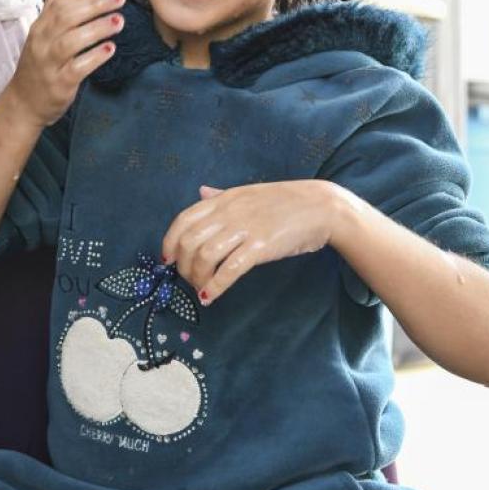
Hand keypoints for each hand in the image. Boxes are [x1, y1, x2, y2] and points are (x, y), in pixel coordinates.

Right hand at [0, 0, 123, 126]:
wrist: (24, 103)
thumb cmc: (38, 65)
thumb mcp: (42, 32)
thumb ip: (55, 3)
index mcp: (40, 27)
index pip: (60, 2)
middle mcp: (42, 42)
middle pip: (67, 17)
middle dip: (94, 5)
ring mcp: (49, 63)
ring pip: (72, 41)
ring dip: (97, 29)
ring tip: (118, 21)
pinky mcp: (59, 83)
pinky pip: (77, 68)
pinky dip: (94, 57)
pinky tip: (110, 49)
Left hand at [161, 181, 342, 303]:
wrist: (321, 207)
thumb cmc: (285, 201)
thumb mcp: (248, 192)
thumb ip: (221, 195)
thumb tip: (201, 192)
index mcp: (224, 199)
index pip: (183, 220)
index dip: (169, 242)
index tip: (167, 260)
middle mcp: (229, 212)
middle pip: (189, 241)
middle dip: (182, 266)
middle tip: (187, 279)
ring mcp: (245, 229)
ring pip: (205, 256)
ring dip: (196, 278)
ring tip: (200, 289)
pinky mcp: (261, 246)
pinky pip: (230, 269)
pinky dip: (215, 286)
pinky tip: (210, 297)